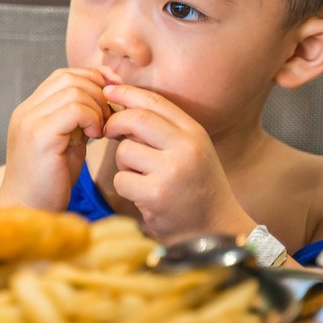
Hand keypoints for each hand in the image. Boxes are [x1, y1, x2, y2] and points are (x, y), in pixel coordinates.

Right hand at [0, 68, 110, 210]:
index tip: (113, 96)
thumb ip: (78, 120)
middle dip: (98, 93)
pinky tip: (95, 136)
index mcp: (30, 110)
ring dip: (97, 107)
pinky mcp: (39, 136)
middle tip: (109, 118)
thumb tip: (105, 100)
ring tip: (101, 130)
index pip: (63, 76)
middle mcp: (26, 111)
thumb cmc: (50, 182)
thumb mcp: (66, 143)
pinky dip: (92, 118)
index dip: (92, 79)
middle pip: (70, 78)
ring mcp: (30, 121)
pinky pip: (74, 110)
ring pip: (74, 90)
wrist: (28, 211)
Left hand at [100, 83, 254, 243]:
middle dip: (114, 123)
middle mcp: (186, 148)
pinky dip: (125, 187)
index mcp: (195, 134)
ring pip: (124, 151)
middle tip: (107, 131)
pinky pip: (121, 179)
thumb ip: (163, 130)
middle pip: (135, 119)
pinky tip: (143, 197)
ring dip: (124, 164)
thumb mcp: (191, 151)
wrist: (216, 232)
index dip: (127, 93)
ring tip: (143, 177)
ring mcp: (170, 172)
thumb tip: (120, 106)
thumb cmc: (196, 188)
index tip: (107, 90)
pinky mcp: (155, 195)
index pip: (156, 102)